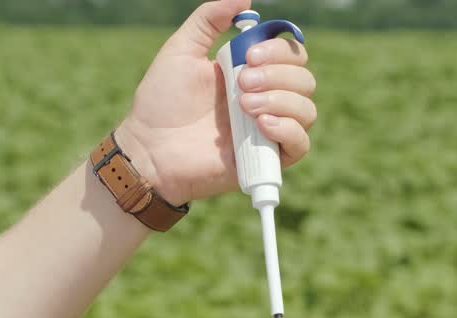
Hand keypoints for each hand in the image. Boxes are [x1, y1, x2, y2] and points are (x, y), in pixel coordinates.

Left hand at [113, 0, 316, 206]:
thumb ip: (209, 19)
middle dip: (278, 75)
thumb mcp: (181, 50)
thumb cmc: (161, 103)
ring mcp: (268, 131)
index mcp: (251, 73)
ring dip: (282, 100)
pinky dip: (288, 129)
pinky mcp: (266, 160)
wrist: (149, 150)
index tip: (248, 55)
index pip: (291, 55)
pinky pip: (301, 144)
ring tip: (244, 106)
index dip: (279, 50)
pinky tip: (262, 125)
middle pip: (305, 80)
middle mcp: (265, 100)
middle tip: (242, 83)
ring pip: (307, 109)